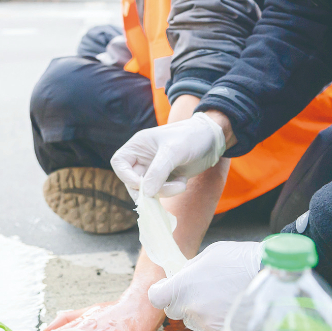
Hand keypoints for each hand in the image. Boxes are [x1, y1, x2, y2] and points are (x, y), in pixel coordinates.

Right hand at [111, 112, 227, 198]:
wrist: (212, 139)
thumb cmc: (191, 137)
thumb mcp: (174, 151)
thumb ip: (158, 171)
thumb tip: (145, 193)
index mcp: (138, 145)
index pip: (119, 163)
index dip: (126, 177)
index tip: (142, 185)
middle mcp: (142, 158)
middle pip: (132, 181)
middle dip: (149, 189)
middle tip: (167, 190)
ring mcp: (154, 170)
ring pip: (147, 190)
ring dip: (164, 192)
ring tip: (181, 184)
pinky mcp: (165, 179)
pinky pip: (160, 192)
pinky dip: (171, 191)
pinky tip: (183, 182)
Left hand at [147, 241, 261, 330]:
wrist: (271, 277)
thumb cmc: (241, 261)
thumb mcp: (210, 254)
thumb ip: (190, 269)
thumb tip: (180, 277)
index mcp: (183, 286)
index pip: (156, 297)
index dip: (161, 292)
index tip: (167, 289)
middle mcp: (191, 309)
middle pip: (174, 310)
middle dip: (183, 301)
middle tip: (201, 292)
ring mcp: (205, 326)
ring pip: (191, 323)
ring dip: (198, 315)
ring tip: (219, 302)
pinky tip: (216, 321)